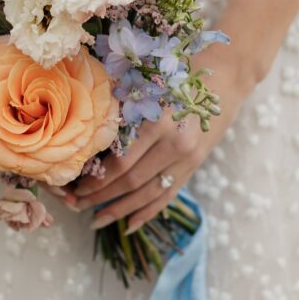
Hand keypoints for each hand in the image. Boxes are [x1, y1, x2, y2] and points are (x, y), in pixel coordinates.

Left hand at [66, 48, 249, 233]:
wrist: (226, 77)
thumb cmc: (177, 74)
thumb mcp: (148, 87)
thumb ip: (120, 109)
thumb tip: (83, 137)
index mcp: (158, 122)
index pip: (120, 161)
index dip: (95, 178)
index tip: (72, 185)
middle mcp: (174, 144)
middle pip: (130, 181)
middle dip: (100, 197)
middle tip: (74, 204)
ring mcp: (187, 159)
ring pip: (147, 194)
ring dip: (119, 210)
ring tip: (95, 221)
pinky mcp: (194, 167)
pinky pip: (167, 196)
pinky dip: (147, 212)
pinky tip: (128, 225)